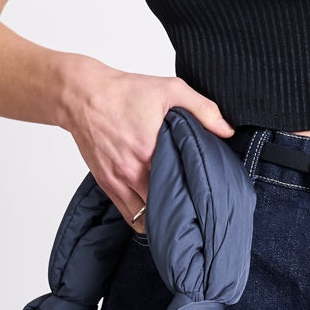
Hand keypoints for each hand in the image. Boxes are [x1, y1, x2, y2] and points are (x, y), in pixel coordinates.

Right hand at [59, 59, 233, 228]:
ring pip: (145, 218)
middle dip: (183, 211)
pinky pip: (128, 215)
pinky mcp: (106, 184)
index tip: (210, 197)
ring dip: (163, 218)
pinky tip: (158, 215)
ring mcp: (117, 181)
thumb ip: (203, 109)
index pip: (181, 186)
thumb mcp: (170, 89)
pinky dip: (144, 219)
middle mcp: (132, 171)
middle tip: (200, 211)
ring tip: (180, 216)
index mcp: (151, 151)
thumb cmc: (125, 92)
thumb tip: (226, 130)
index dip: (198, 195)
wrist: (83, 96)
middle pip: (164, 207)